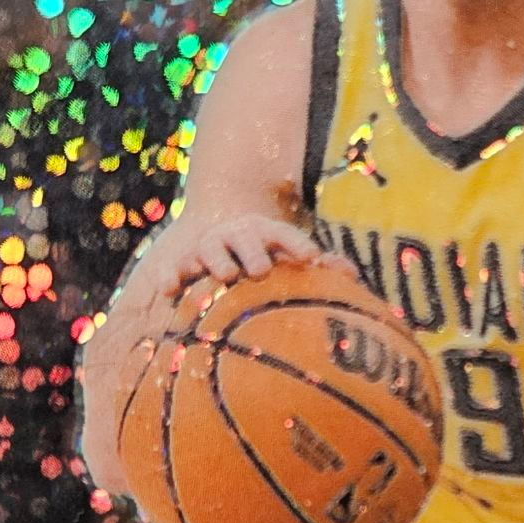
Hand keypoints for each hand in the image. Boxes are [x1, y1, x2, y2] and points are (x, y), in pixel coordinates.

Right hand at [156, 214, 349, 299]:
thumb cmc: (267, 256)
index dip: (298, 244)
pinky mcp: (183, 261)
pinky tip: (170, 289)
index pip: (285, 235)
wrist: (221, 235)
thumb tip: (352, 275)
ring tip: (226, 276)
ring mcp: (209, 247)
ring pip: (211, 250)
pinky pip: (174, 268)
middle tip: (262, 271)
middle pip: (245, 239)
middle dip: (253, 252)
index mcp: (267, 233)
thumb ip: (321, 267)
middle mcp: (237, 235)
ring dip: (217, 261)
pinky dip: (171, 275)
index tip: (311, 258)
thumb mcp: (290, 256)